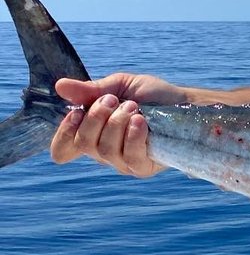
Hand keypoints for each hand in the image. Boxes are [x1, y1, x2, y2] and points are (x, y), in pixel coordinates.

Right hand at [50, 73, 183, 176]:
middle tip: (114, 100)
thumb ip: (90, 90)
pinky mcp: (143, 167)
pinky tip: (141, 121)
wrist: (184, 103)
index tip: (76, 112)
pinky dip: (132, 136)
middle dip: (96, 116)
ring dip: (117, 122)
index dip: (63, 134)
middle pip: (82, 144)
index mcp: (94, 133)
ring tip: (134, 107)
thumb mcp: (119, 86)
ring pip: (104, 149)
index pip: (63, 148)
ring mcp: (123, 162)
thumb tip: (60, 86)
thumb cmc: (152, 95)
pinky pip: (129, 156)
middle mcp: (104, 151)